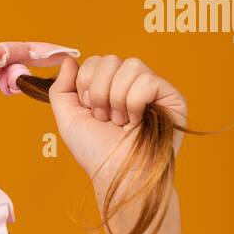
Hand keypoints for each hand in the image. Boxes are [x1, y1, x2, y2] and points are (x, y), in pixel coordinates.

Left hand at [48, 54, 187, 183]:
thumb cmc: (96, 151)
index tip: (89, 109)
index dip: (86, 83)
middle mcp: (132, 85)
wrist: (118, 174)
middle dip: (99, 91)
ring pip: (131, 65)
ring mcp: (154, 90)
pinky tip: (136, 121)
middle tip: (104, 118)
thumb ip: (62, 89)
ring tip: (120, 121)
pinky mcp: (172, 97)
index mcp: (110, 88)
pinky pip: (147, 80)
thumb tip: (68, 60)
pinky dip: (134, 102)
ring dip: (116, 98)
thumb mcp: (68, 118)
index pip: (96, 61)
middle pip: (110, 59)